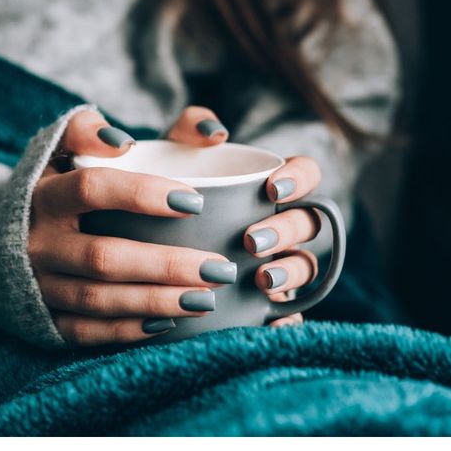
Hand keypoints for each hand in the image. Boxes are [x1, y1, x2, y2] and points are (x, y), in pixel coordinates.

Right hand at [29, 107, 236, 345]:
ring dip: (156, 301)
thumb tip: (202, 132)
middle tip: (219, 267)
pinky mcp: (41, 318)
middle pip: (103, 256)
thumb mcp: (67, 147)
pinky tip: (169, 323)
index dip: (142, 194)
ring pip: (98, 298)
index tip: (195, 200)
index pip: (92, 188)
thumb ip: (116, 128)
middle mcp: (36, 240)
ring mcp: (38, 283)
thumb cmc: (55, 184)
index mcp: (46, 192)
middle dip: (165, 265)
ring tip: (207, 299)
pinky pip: (85, 331)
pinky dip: (127, 330)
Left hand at [166, 107, 321, 326]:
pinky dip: (286, 318)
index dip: (300, 179)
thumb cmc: (169, 190)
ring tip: (262, 280)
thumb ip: (191, 128)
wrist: (142, 244)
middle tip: (251, 240)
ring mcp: (278, 262)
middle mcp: (282, 224)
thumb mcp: (174, 155)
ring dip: (290, 272)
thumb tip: (215, 133)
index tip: (270, 190)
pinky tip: (270, 322)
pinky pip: (289, 313)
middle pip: (308, 224)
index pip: (307, 174)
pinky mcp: (265, 301)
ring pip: (305, 268)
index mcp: (271, 187)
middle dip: (287, 231)